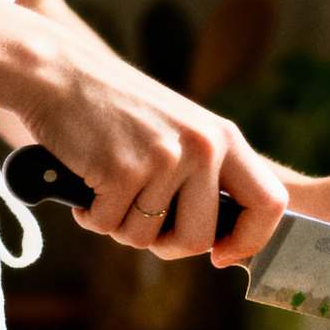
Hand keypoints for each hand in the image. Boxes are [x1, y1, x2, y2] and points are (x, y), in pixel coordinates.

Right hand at [15, 16, 286, 264]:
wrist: (60, 75)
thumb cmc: (118, 112)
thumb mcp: (180, 132)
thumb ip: (207, 177)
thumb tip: (225, 243)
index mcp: (224, 138)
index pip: (269, 203)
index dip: (249, 240)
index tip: (221, 255)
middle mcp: (203, 146)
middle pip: (200, 239)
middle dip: (167, 246)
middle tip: (142, 223)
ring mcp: (164, 158)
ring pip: (147, 238)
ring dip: (120, 225)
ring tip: (108, 186)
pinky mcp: (122, 170)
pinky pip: (109, 226)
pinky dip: (91, 215)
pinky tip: (87, 180)